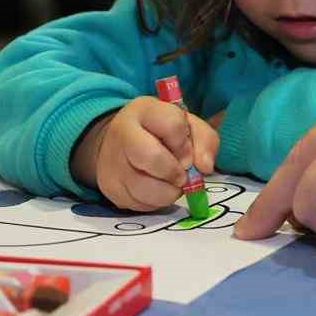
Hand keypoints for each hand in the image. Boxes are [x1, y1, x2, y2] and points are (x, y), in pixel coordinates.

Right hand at [70, 97, 219, 210]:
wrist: (119, 144)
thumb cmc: (161, 133)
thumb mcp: (187, 125)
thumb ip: (205, 140)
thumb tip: (205, 167)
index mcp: (144, 110)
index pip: (172, 125)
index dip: (186, 145)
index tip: (187, 152)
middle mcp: (122, 133)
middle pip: (153, 157)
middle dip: (176, 171)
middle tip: (182, 174)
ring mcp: (112, 162)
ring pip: (145, 188)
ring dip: (168, 191)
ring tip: (171, 183)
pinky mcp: (110, 188)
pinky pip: (140, 204)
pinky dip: (156, 202)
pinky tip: (156, 188)